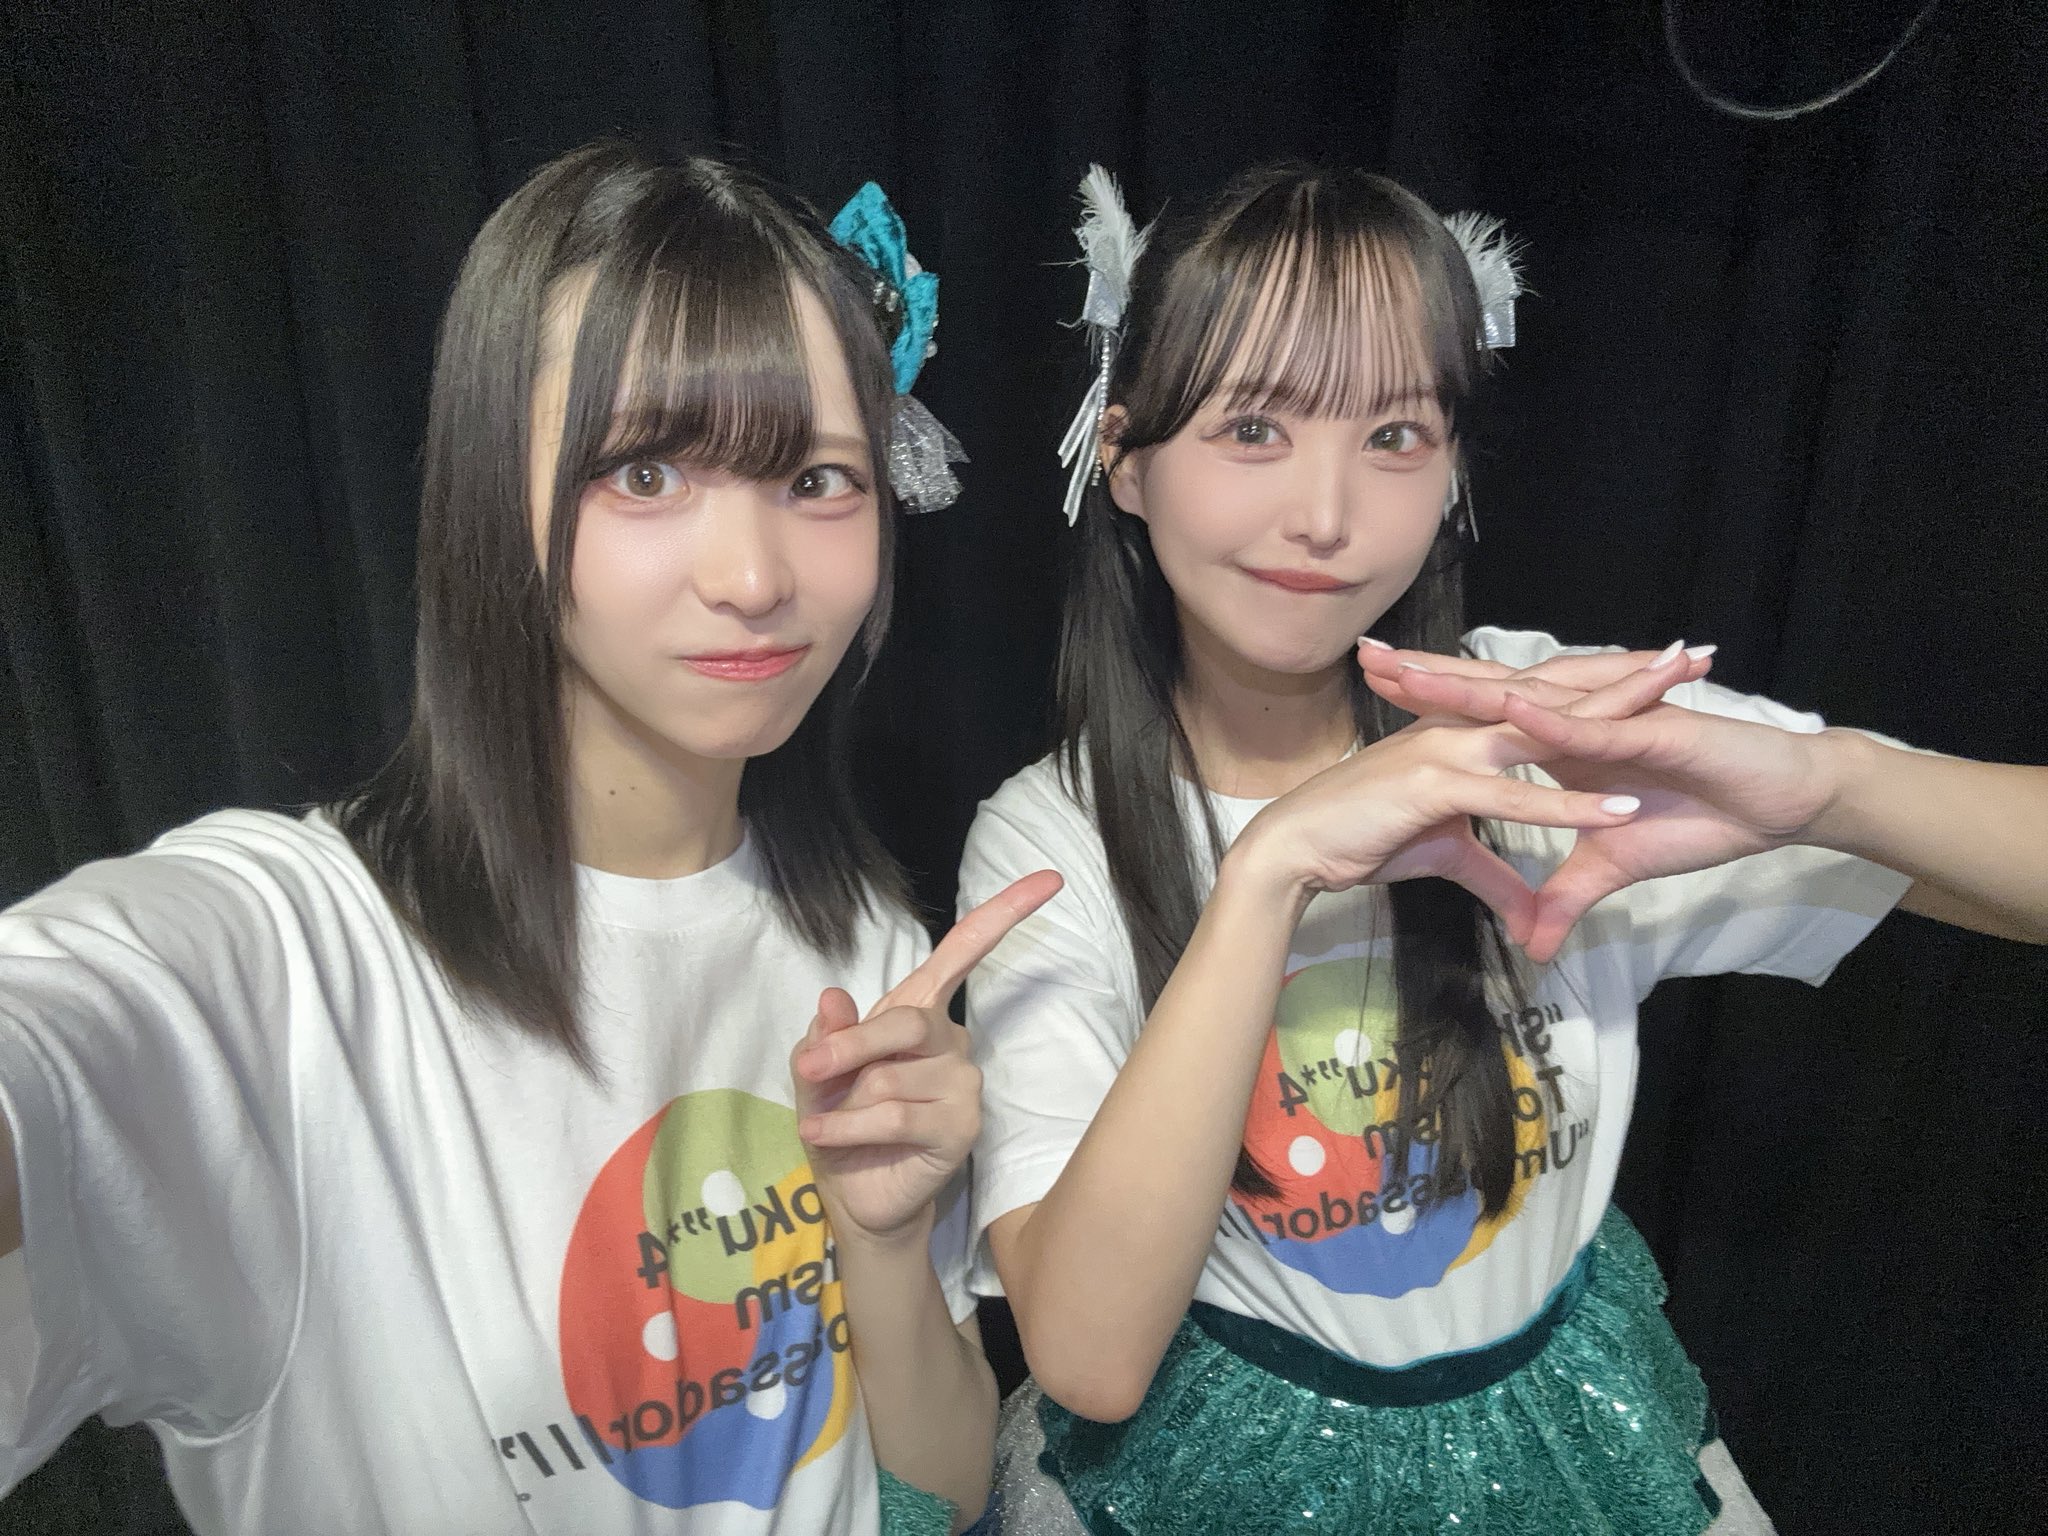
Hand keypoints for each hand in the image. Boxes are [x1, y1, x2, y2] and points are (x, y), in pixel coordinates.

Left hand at [791, 870, 1063, 1245]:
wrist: (853, 1196)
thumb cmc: (840, 1122)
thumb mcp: (817, 1071)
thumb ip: (825, 1035)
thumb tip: (834, 998)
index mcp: (919, 1014)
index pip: (963, 954)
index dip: (1003, 914)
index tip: (1049, 880)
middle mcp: (950, 1042)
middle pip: (906, 1021)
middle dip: (850, 1046)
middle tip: (811, 1068)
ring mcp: (963, 1085)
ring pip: (892, 1077)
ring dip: (844, 1103)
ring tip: (831, 1124)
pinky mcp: (961, 1128)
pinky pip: (896, 1116)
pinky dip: (848, 1127)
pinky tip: (824, 1135)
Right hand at [1227, 655, 1692, 943]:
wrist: (1295, 847)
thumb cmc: (1360, 839)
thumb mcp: (1445, 856)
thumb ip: (1497, 876)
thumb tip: (1534, 918)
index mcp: (1467, 730)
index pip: (1549, 699)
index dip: (1606, 684)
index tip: (1665, 672)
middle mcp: (1463, 727)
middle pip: (1561, 695)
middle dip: (1631, 678)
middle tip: (1696, 657)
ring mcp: (1450, 750)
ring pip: (1547, 731)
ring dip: (1614, 722)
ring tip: (1680, 713)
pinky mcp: (1437, 786)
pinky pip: (1516, 796)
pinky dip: (1569, 804)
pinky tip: (1620, 809)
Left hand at [1363, 650, 1836, 960]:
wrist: (1779, 801)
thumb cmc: (1704, 819)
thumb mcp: (1614, 865)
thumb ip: (1565, 896)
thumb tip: (1530, 943)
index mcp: (1564, 741)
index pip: (1484, 718)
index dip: (1429, 704)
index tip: (1368, 693)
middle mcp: (1580, 720)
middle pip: (1491, 692)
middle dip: (1428, 676)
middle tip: (1364, 655)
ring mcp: (1614, 720)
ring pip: (1532, 697)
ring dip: (1471, 686)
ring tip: (1412, 672)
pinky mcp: (1653, 730)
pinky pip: (1594, 726)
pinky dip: (1552, 720)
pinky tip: (1509, 710)